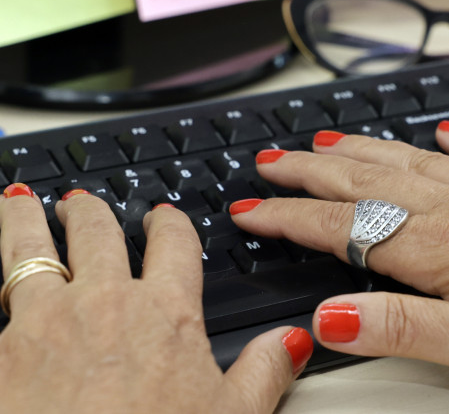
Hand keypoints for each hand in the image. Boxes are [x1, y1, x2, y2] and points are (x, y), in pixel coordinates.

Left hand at [0, 187, 311, 412]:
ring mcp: (45, 321)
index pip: (172, 243)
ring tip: (20, 204)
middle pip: (97, 232)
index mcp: (164, 312)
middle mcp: (104, 303)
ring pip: (31, 251)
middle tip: (84, 203)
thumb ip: (265, 370)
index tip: (161, 216)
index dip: (168, 221)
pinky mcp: (0, 351)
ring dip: (26, 223)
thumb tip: (295, 339)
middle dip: (91, 211)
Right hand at [231, 123, 448, 390]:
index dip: (288, 218)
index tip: (249, 211)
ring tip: (325, 139)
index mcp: (441, 244)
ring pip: (407, 159)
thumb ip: (403, 327)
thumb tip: (330, 316)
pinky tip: (440, 132)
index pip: (342, 225)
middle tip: (267, 160)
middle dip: (309, 169)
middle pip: (365, 178)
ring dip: (360, 148)